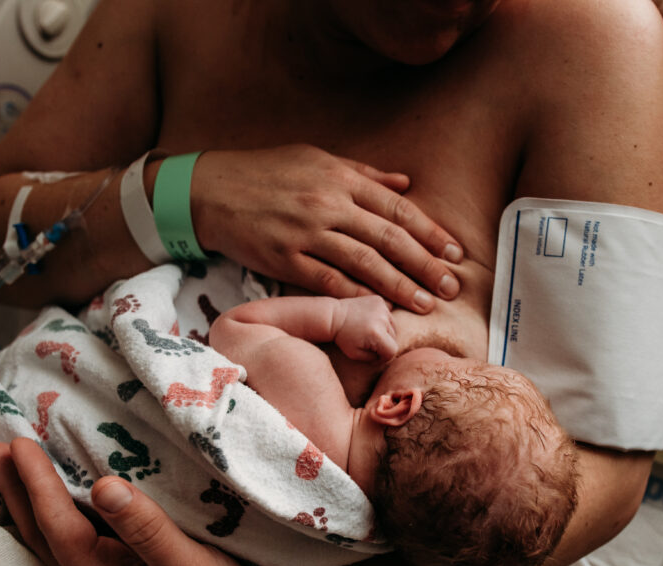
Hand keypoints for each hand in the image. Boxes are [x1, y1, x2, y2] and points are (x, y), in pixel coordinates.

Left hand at [0, 438, 281, 565]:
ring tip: (16, 461)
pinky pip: (81, 528)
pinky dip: (63, 502)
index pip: (57, 525)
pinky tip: (67, 486)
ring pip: (57, 530)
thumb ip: (148, 529)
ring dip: (33, 494)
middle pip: (43, 529)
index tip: (19, 443)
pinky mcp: (129, 564)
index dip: (36, 484)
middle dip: (18, 488)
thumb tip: (105, 485)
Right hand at [189, 145, 462, 313]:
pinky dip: (355, 295)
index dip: (429, 232)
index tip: (454, 252)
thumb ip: (363, 174)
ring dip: (398, 286)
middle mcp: (327, 205)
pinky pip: (327, 281)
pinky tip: (377, 309)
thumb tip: (406, 183)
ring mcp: (305, 234)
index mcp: (339, 178)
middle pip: (387, 238)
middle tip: (450, 287)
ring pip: (363, 263)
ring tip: (425, 304)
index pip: (396, 207)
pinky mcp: (284, 260)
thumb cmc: (264, 173)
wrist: (208, 190)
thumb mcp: (315, 158)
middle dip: (424, 265)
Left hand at [334, 295, 398, 361]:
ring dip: (384, 332)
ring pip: (393, 327)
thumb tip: (386, 356)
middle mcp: (382, 319)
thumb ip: (374, 359)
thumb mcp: (356, 355)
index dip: (384, 357)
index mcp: (376, 334)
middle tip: (369, 344)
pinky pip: (388, 315)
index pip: (392, 351)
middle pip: (393, 338)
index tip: (374, 356)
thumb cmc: (343, 338)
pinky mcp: (379, 300)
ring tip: (369, 333)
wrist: (333, 316)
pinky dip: (382, 321)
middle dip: (383, 344)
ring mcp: (382, 307)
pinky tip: (369, 321)